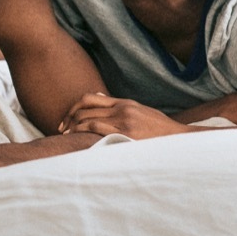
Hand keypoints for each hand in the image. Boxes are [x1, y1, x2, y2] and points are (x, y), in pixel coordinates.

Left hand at [60, 93, 192, 139]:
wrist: (176, 137)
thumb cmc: (158, 128)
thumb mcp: (139, 111)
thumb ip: (120, 105)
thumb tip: (100, 96)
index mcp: (124, 102)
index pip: (91, 98)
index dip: (74, 107)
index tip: (66, 119)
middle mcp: (122, 108)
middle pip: (85, 108)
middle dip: (69, 118)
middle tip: (60, 129)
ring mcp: (123, 120)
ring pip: (88, 118)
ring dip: (72, 126)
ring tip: (64, 135)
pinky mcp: (124, 133)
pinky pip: (96, 128)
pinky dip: (82, 132)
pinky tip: (76, 138)